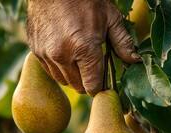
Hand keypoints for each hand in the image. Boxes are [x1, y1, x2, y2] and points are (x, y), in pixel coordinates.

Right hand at [26, 0, 140, 95]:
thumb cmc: (86, 0)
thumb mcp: (110, 18)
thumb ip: (123, 43)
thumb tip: (134, 61)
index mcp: (84, 48)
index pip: (92, 85)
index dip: (100, 85)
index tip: (104, 79)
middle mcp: (62, 55)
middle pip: (78, 86)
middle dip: (88, 80)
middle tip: (94, 65)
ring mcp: (46, 54)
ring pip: (63, 80)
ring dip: (73, 75)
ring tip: (80, 57)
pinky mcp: (36, 51)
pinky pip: (50, 71)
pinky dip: (60, 67)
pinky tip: (67, 53)